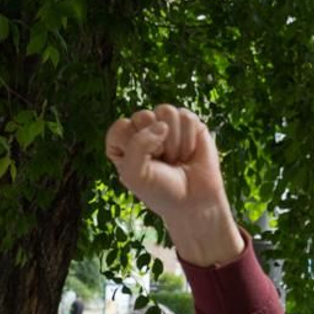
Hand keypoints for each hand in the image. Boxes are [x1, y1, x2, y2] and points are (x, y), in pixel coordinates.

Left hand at [105, 104, 243, 266]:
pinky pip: (186, 117)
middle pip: (142, 115)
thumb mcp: (135, 174)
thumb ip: (137, 146)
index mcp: (122, 143)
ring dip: (173, 141)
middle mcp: (142, 130)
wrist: (193, 201)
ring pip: (166, 111)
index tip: (143, 166)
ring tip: (175, 158)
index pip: (120, 127)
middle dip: (155, 143)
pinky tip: (188, 153)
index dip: (133, 146)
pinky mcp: (188, 123)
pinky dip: (189, 139)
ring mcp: (166, 124)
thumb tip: (162, 124)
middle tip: (161, 161)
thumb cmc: (160, 190)